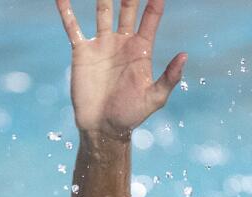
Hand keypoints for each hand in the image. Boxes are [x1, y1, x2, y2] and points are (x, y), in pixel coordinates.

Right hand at [55, 0, 185, 139]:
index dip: (154, 2)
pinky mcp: (82, 51)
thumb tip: (185, 55)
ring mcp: (101, 44)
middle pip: (126, 7)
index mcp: (141, 50)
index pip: (150, 18)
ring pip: (102, 10)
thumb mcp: (154, 98)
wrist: (102, 129)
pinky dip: (66, 10)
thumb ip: (169, 77)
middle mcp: (122, 42)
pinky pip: (73, 26)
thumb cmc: (131, 116)